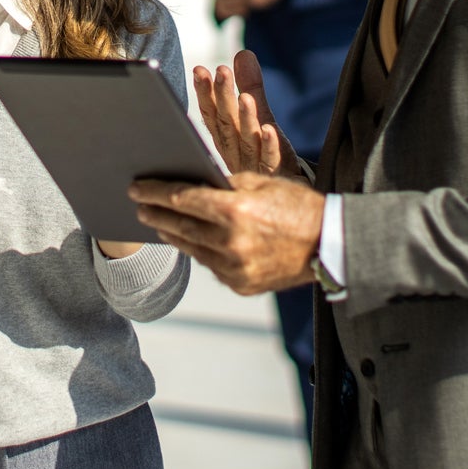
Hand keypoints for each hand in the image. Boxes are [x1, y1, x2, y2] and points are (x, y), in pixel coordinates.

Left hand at [128, 173, 325, 294]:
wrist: (330, 246)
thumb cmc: (298, 207)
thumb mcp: (263, 184)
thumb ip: (226, 184)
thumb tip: (194, 183)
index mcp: (236, 211)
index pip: (182, 199)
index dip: (155, 192)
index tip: (137, 188)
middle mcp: (231, 242)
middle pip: (180, 226)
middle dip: (156, 214)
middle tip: (139, 206)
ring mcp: (234, 268)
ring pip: (192, 249)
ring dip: (172, 234)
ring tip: (160, 224)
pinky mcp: (240, 285)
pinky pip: (211, 265)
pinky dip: (199, 251)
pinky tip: (189, 241)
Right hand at [192, 50, 296, 177]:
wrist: (281, 204)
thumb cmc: (263, 156)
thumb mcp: (256, 118)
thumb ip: (250, 86)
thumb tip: (243, 53)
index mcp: (226, 139)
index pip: (212, 113)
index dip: (205, 93)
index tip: (200, 70)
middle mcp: (235, 152)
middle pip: (226, 123)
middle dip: (222, 97)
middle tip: (220, 72)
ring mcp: (254, 165)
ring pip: (246, 139)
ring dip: (244, 118)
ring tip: (244, 97)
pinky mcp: (276, 174)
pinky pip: (271, 160)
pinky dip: (268, 145)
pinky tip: (269, 130)